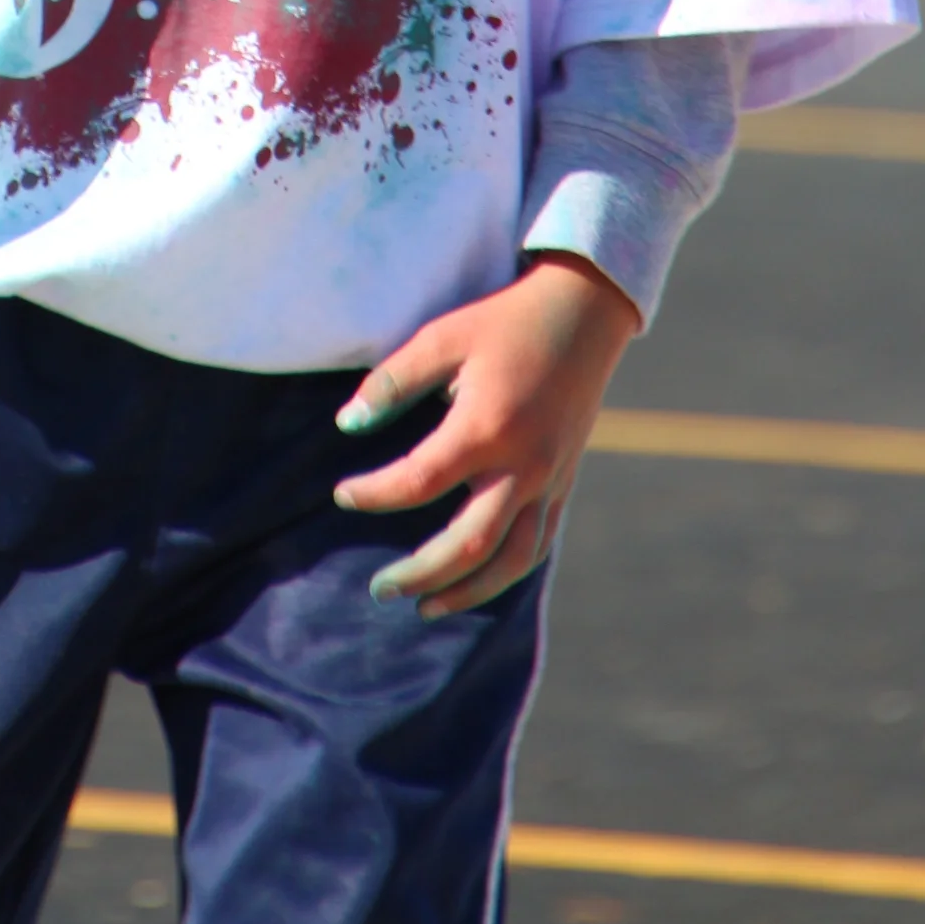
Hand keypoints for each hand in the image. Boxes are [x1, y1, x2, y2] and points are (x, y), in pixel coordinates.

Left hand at [331, 252, 640, 618]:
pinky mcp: (563, 485)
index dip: (375, 494)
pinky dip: (504, 573)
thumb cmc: (503, 323)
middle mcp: (521, 465)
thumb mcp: (441, 337)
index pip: (419, 481)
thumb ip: (393, 382)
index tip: (342, 494)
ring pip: (511, 560)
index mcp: (485, 427)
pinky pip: (537, 545)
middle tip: (379, 589)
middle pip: (469, 543)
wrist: (581, 317)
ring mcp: (548, 481)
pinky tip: (473, 582)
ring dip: (467, 591)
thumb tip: (347, 425)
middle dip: (420, 573)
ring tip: (423, 606)